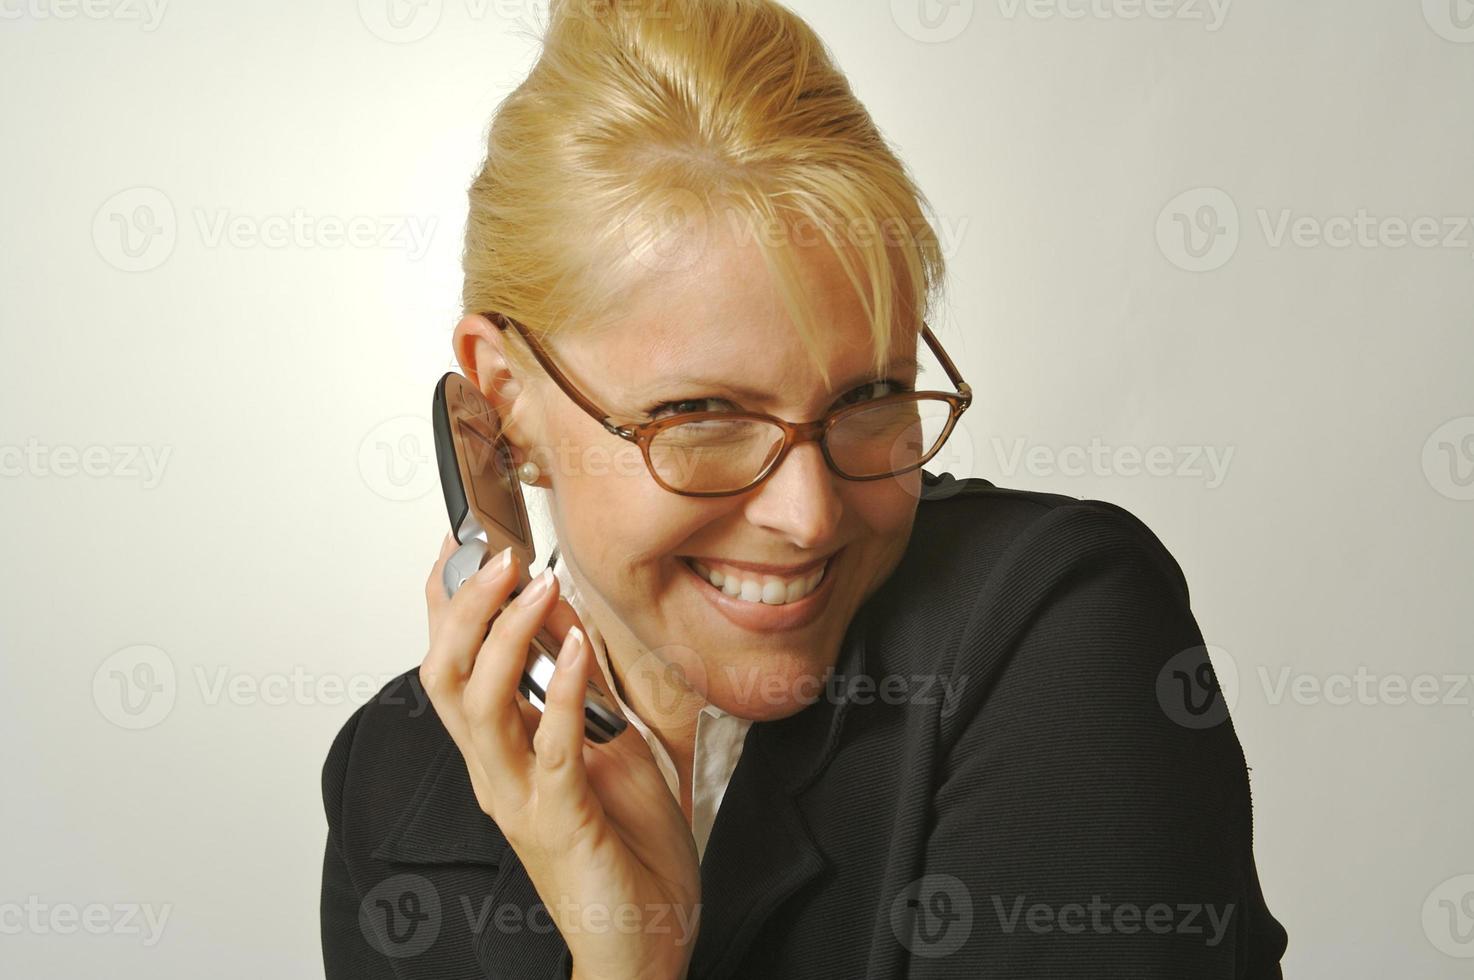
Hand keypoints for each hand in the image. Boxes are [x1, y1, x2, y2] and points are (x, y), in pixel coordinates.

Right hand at [420, 534, 700, 979]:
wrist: (644, 936)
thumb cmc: (626, 845)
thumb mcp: (605, 744)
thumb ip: (578, 687)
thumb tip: (566, 619)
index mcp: (499, 750)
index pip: (451, 663)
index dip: (447, 601)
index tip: (463, 540)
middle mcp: (493, 771)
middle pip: (444, 675)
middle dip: (465, 608)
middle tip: (498, 554)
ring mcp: (517, 797)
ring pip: (478, 705)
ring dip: (507, 638)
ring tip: (537, 586)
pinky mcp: (557, 819)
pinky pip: (548, 748)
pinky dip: (561, 693)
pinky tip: (579, 650)